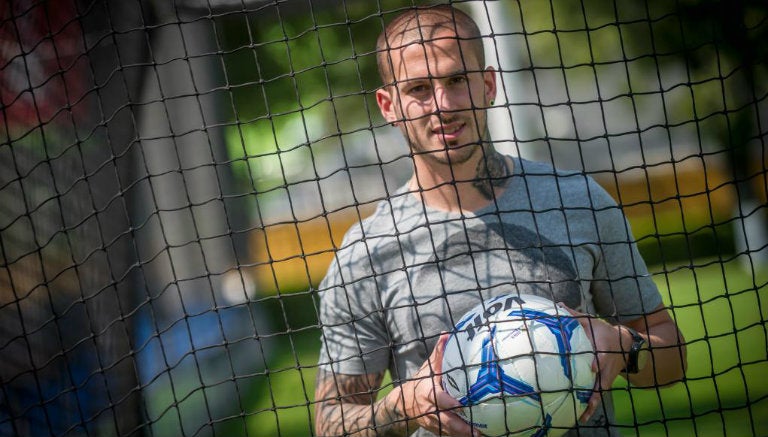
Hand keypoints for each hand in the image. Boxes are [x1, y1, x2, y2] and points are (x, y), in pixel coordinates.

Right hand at [389, 332, 481, 436]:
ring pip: (449, 432)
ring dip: (463, 435)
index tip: (461, 406)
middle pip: (446, 421)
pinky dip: (460, 436)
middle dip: (461, 427)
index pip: (439, 399)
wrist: (402, 404)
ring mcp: (432, 422)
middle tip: (477, 431)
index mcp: (428, 393)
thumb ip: (439, 353)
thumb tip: (447, 334)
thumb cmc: (420, 382)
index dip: (450, 403)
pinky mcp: (436, 430)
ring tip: (480, 436)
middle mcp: (430, 410)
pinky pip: (449, 435)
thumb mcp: (427, 367)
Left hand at [558, 304, 629, 423]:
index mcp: (605, 348)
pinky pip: (599, 394)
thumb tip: (558, 305)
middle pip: (603, 378)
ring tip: (584, 415)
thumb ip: (574, 316)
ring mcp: (608, 375)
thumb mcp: (592, 321)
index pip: (603, 356)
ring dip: (594, 403)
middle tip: (589, 399)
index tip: (592, 367)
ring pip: (601, 390)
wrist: (625, 345)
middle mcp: (608, 364)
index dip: (599, 362)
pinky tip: (583, 416)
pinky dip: (593, 405)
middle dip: (596, 388)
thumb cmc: (603, 331)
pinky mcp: (606, 382)